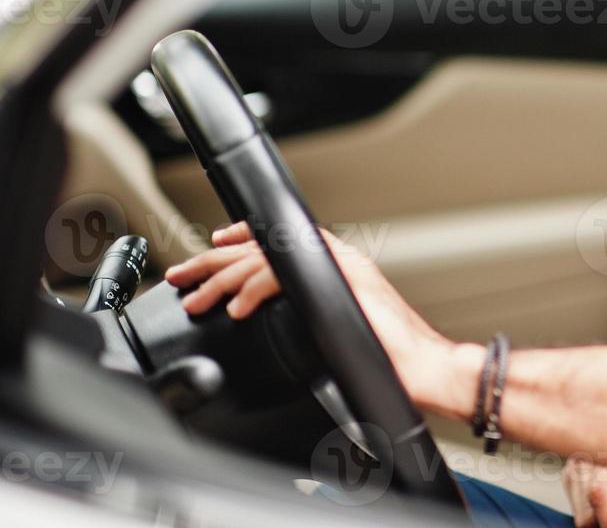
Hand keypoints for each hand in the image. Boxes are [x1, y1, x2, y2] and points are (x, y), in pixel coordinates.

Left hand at [164, 222, 450, 406]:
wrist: (424, 366)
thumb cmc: (389, 358)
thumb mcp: (339, 331)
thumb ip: (312, 318)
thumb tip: (281, 326)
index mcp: (336, 268)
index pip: (278, 241)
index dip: (240, 240)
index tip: (213, 245)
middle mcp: (336, 260)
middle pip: (262, 247)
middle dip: (214, 261)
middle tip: (182, 276)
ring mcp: (338, 268)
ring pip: (264, 260)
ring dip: (223, 280)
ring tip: (198, 300)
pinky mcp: (339, 283)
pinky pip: (283, 278)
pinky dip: (254, 292)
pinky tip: (237, 309)